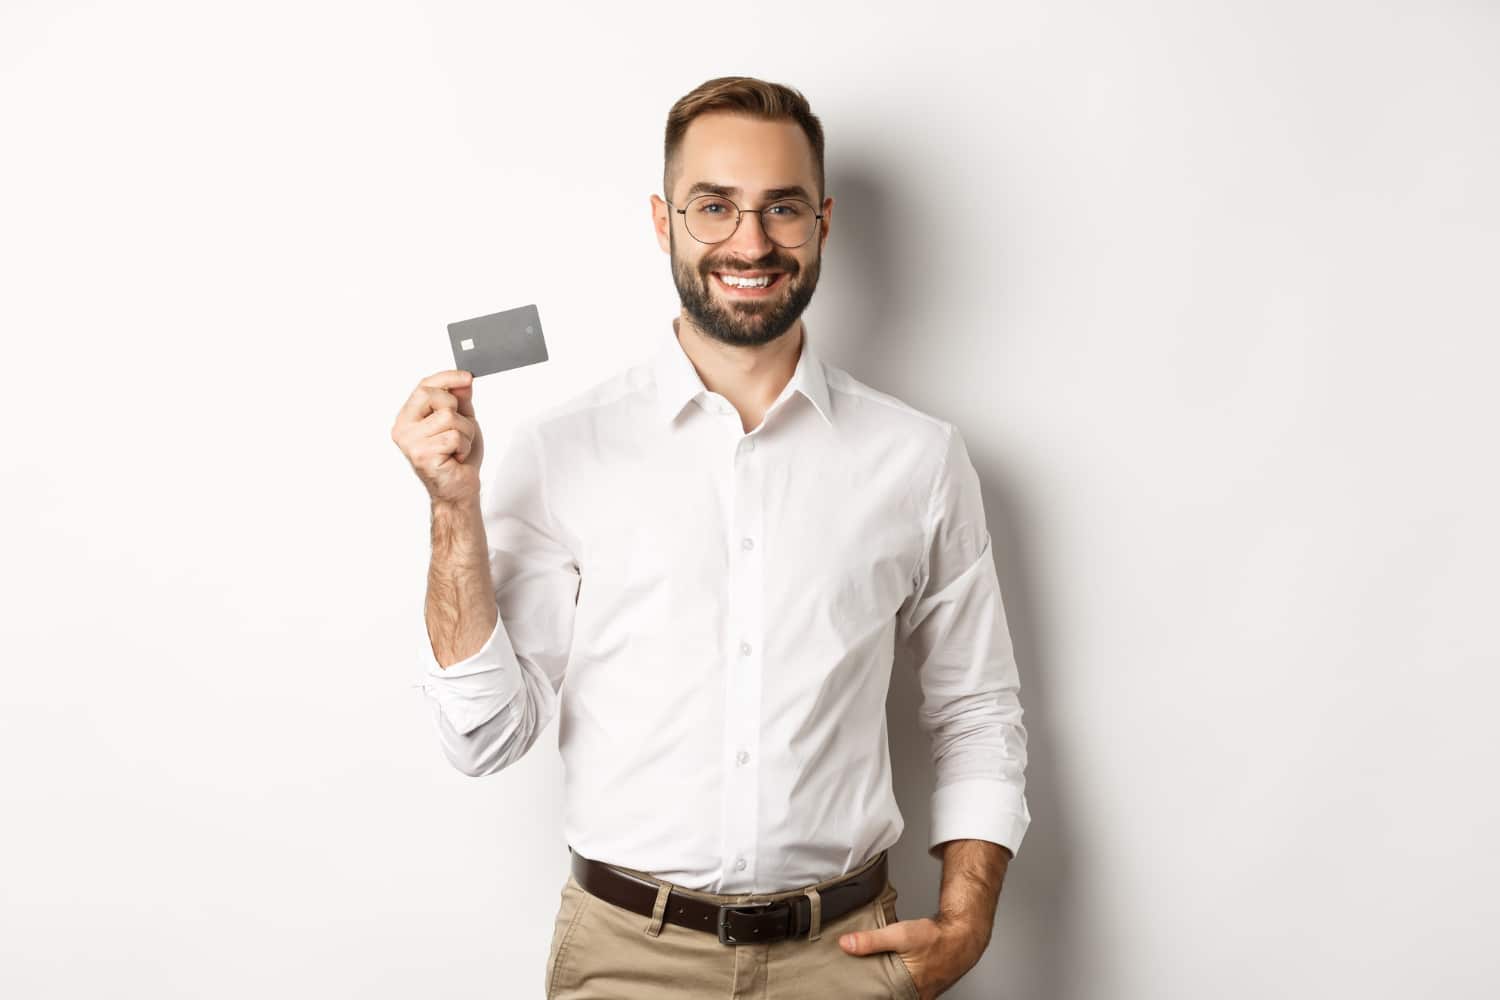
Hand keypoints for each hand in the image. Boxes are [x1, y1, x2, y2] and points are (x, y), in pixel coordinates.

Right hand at [391, 370, 484, 504]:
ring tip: (458, 447)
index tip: (467, 377)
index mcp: (409, 417)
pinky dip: (464, 446)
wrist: (459, 490)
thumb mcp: (462, 421)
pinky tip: (456, 457)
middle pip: (434, 396)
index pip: (424, 386)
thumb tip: (464, 380)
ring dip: (465, 432)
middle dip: (456, 410)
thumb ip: (460, 400)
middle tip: (458, 430)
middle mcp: (403, 428)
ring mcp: (410, 442)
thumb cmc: (457, 458)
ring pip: (448, 417)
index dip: (447, 378)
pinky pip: (454, 436)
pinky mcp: (422, 455)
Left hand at [839, 912, 988, 999]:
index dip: (868, 995)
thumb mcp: (900, 935)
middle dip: (874, 991)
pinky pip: (906, 989)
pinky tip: (892, 971)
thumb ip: (871, 941)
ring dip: (886, 987)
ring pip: (896, 994)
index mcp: (906, 991)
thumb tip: (846, 944)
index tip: (853, 991)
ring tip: (874, 976)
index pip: (880, 999)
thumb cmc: (936, 938)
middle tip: (859, 983)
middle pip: (887, 998)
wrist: (963, 936)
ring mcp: (921, 993)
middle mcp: (914, 996)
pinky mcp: (925, 987)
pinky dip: (897, 983)